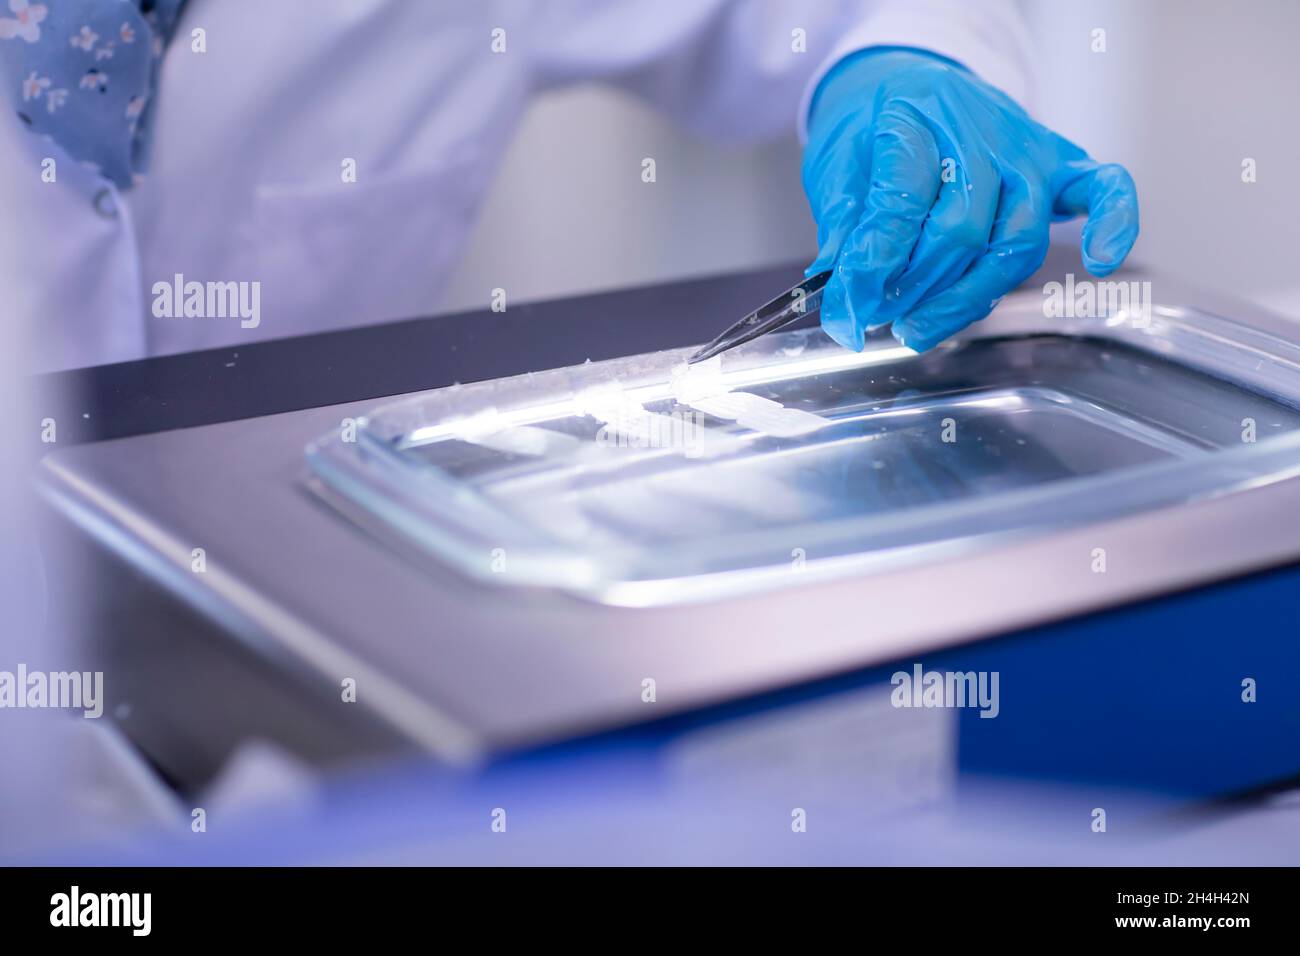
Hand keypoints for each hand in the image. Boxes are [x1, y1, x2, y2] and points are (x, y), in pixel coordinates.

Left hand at [803, 47, 1138, 351]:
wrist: (909, 82)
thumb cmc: (874, 132)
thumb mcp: (837, 170)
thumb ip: (843, 232)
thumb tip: (842, 299)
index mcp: (911, 117)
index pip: (900, 202)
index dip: (874, 266)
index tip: (849, 308)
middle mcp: (978, 131)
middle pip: (962, 231)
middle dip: (915, 288)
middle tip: (877, 317)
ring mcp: (1026, 149)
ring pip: (1016, 240)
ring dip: (968, 296)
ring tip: (919, 327)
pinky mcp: (1061, 165)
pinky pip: (1104, 190)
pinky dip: (1113, 224)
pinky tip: (1099, 261)